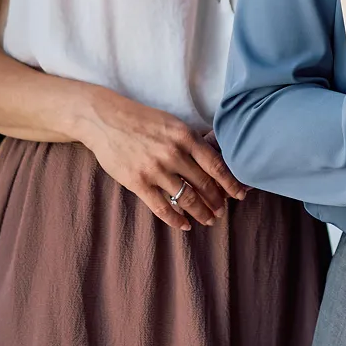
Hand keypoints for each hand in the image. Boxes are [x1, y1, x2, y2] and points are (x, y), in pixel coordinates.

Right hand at [75, 88, 249, 230]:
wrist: (105, 120)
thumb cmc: (141, 120)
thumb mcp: (172, 123)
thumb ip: (191, 141)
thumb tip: (213, 162)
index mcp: (185, 136)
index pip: (216, 165)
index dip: (230, 183)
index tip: (240, 194)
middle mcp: (174, 154)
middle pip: (204, 185)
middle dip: (217, 201)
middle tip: (222, 211)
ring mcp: (155, 170)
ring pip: (186, 199)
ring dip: (201, 213)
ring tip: (208, 220)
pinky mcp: (138, 183)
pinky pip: (162, 208)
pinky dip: (176, 220)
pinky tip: (184, 225)